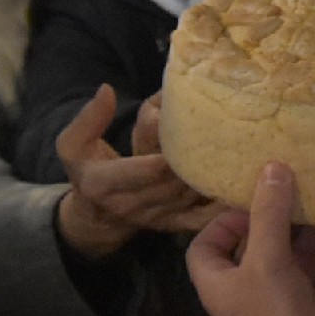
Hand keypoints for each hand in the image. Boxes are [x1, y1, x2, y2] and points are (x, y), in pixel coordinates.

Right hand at [56, 85, 222, 238]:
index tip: (183, 142)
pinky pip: (200, 219)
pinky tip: (241, 192)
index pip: (136, 171)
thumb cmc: (87, 170)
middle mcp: (130, 204)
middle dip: (194, 163)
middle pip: (170, 183)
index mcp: (103, 184)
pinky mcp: (172, 225)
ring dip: (211, 179)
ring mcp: (154, 217)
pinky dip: (220, 208)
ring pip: (188, 198)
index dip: (161, 160)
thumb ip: (89, 118)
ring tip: (236, 156)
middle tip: (223, 139)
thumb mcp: (73, 145)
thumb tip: (106, 89)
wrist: (96, 216)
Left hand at [187, 163, 314, 315]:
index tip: (249, 199)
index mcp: (220, 283)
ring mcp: (287, 303)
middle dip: (282, 218)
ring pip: (300, 258)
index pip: (206, 247)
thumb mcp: (265, 259)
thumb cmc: (272, 315)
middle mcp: (250, 292)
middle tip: (301, 185)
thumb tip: (272, 169)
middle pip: (261, 247)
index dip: (222, 222)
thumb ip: (269, 214)